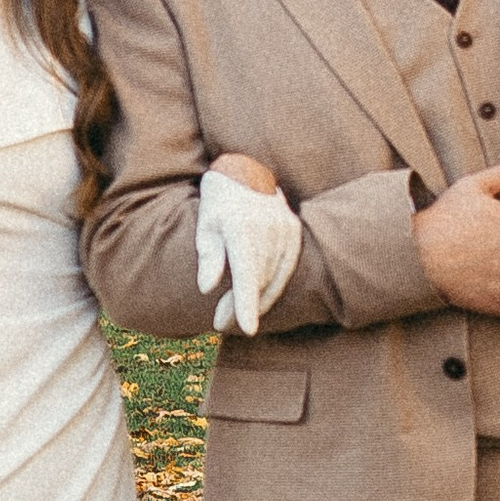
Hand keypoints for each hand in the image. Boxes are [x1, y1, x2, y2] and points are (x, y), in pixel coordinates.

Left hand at [197, 160, 302, 334]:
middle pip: (258, 281)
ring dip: (256, 300)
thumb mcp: (205, 225)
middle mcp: (268, 228)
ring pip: (274, 278)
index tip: (247, 329)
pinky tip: (257, 299)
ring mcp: (285, 229)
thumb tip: (207, 287)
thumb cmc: (218, 203)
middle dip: (241, 306)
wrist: (244, 171)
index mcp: (241, 227)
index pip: (246, 274)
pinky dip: (272, 287)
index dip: (246, 304)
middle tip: (220, 323)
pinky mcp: (294, 231)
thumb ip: (208, 256)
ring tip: (234, 315)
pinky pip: (286, 269)